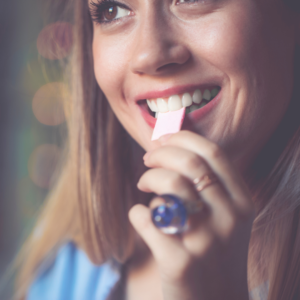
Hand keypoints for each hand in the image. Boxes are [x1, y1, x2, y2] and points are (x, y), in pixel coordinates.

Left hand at [129, 131, 254, 299]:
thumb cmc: (215, 252)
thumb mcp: (227, 218)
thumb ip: (210, 185)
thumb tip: (172, 146)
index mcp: (241, 203)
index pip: (213, 153)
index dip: (183, 138)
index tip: (163, 138)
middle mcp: (229, 219)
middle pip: (189, 164)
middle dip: (161, 153)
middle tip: (147, 158)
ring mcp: (205, 241)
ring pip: (170, 186)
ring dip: (149, 178)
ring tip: (144, 185)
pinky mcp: (179, 262)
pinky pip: (147, 220)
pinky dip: (137, 213)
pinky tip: (141, 217)